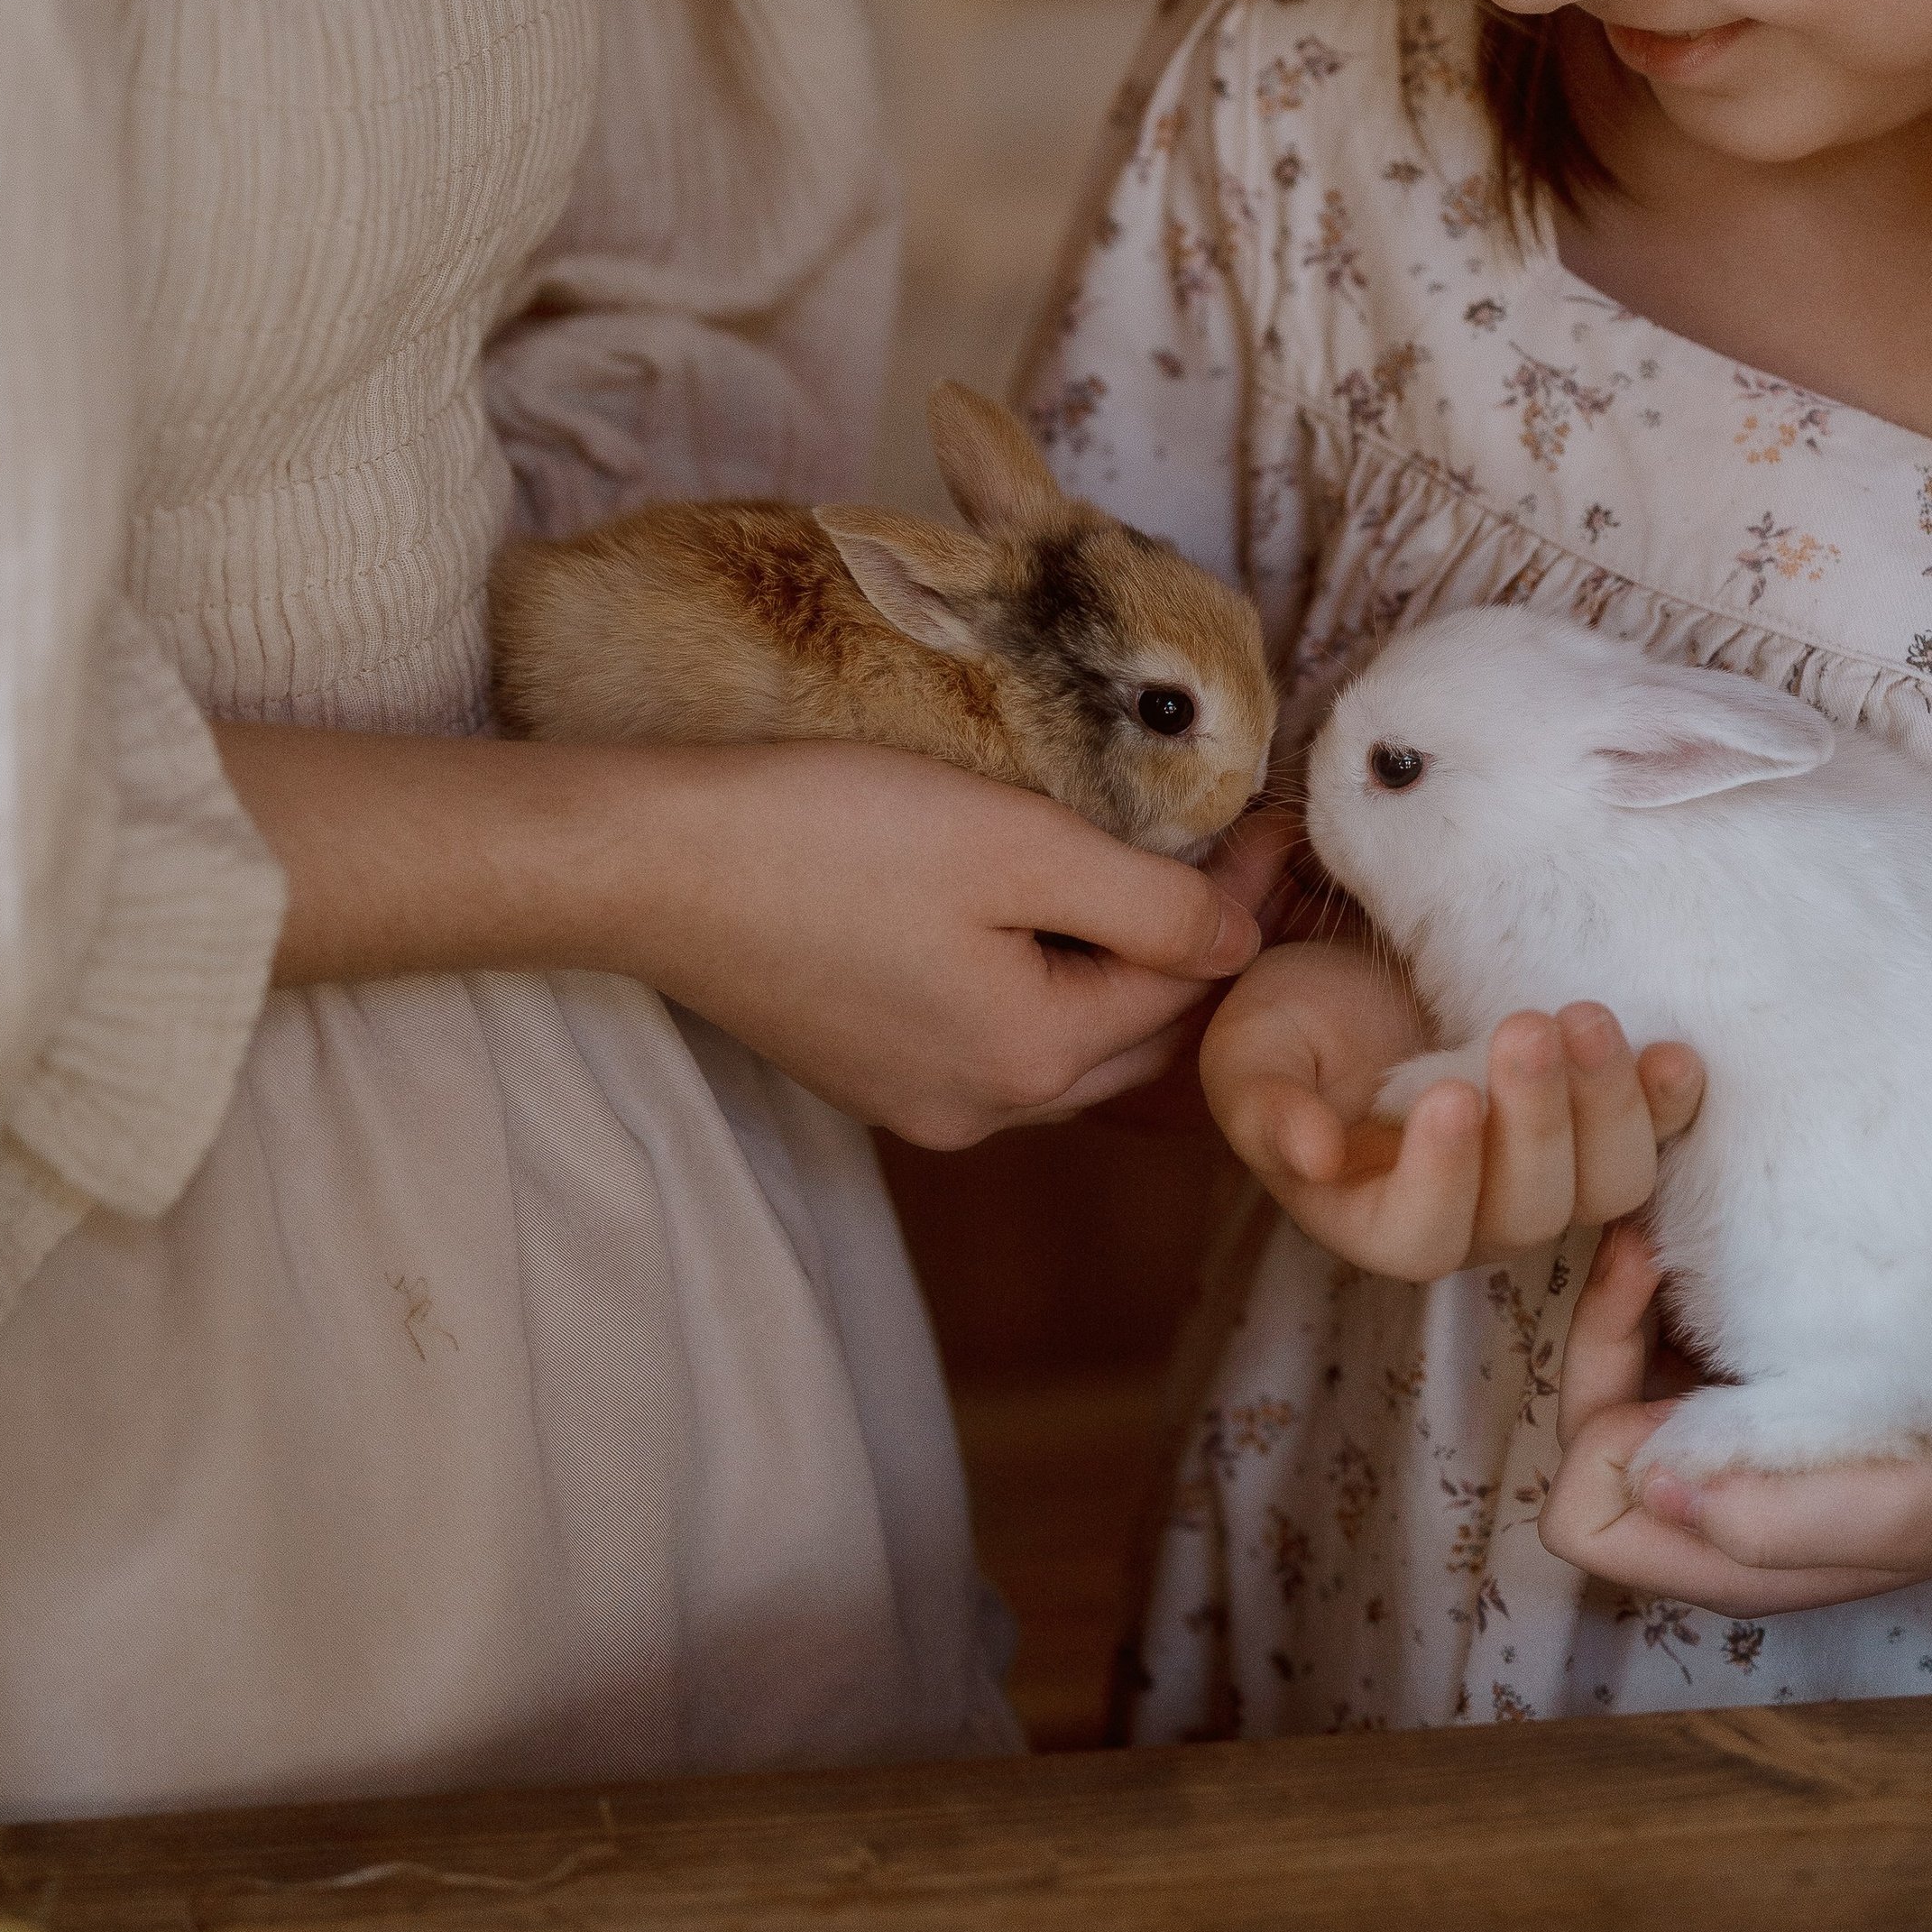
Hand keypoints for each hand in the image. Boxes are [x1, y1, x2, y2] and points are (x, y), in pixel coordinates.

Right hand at [231, 726, 1257, 1151]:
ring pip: (1068, 1048)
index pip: (1187, 984)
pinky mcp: (867, 1071)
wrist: (655, 865)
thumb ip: (1143, 900)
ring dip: (1121, 982)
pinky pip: (996, 1041)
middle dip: (1196, 960)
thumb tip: (1242, 943)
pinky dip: (1044, 991)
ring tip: (1161, 893)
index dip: (1243, 902)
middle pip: (1136, 1039)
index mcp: (1035, 1055)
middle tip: (1239, 863)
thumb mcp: (1013, 844)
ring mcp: (919, 1100)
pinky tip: (1044, 930)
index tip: (1276, 825)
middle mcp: (985, 1107)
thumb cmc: (832, 835)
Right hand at [1197, 935, 1703, 1281]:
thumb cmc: (1292, 1027)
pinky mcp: (1591, 1126)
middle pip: (1529, 1212)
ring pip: (1605, 1188)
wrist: (1353, 981)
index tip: (1449, 1096)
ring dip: (1608, 1109)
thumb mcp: (1248, 1056)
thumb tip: (1310, 1156)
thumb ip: (1265, 1108)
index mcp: (1374, 1217)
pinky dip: (1669, 1103)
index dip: (1442, 1180)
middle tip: (1526, 1028)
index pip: (1419, 1236)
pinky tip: (1674, 1056)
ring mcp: (1543, 1177)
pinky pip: (1652, 1138)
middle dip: (1536, 1123)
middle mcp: (1472, 1216)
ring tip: (1586, 1019)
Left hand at [1539, 1222, 1931, 1617]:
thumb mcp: (1896, 1514)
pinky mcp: (1751, 1385)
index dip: (1596, 1415)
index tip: (1650, 1327)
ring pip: (1617, 1376)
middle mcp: (1704, 1505)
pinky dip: (1668, 1288)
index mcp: (1723, 1555)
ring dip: (1629, 1301)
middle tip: (1647, 1240)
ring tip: (1666, 1225)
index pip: (1582, 1510)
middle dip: (1600, 1334)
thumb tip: (1652, 1488)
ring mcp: (1724, 1443)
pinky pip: (1667, 1341)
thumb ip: (1771, 1524)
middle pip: (1584, 1427)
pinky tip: (1702, 1232)